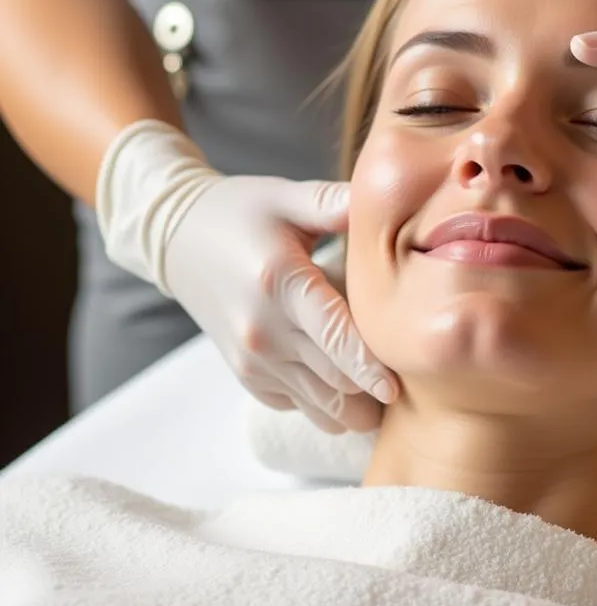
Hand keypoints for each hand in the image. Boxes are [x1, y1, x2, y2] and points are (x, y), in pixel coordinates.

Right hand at [96, 122, 398, 432]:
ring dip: (355, 408)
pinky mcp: (246, 375)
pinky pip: (296, 406)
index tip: (400, 386)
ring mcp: (251, 359)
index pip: (335, 337)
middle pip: (336, 381)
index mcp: (281, 283)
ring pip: (318, 405)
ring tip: (385, 395)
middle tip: (410, 381)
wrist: (177, 238)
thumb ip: (337, 203)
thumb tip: (393, 197)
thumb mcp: (287, 197)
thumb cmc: (241, 212)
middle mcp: (263, 331)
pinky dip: (326, 404)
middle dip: (374, 389)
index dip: (371, 367)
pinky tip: (347, 385)